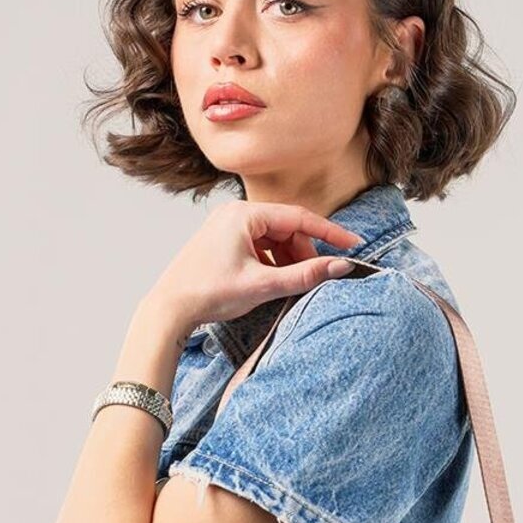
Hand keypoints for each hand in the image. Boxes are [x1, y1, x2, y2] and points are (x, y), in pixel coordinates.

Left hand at [150, 199, 364, 334]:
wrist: (169, 309)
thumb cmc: (208, 293)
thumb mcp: (263, 285)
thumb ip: (304, 275)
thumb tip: (340, 267)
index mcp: (243, 215)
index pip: (299, 217)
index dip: (330, 232)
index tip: (353, 244)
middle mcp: (234, 213)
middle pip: (287, 228)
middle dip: (303, 252)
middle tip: (312, 277)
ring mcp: (227, 226)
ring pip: (274, 238)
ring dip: (287, 258)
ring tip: (287, 283)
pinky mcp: (223, 240)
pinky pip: (259, 244)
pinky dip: (272, 261)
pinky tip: (271, 280)